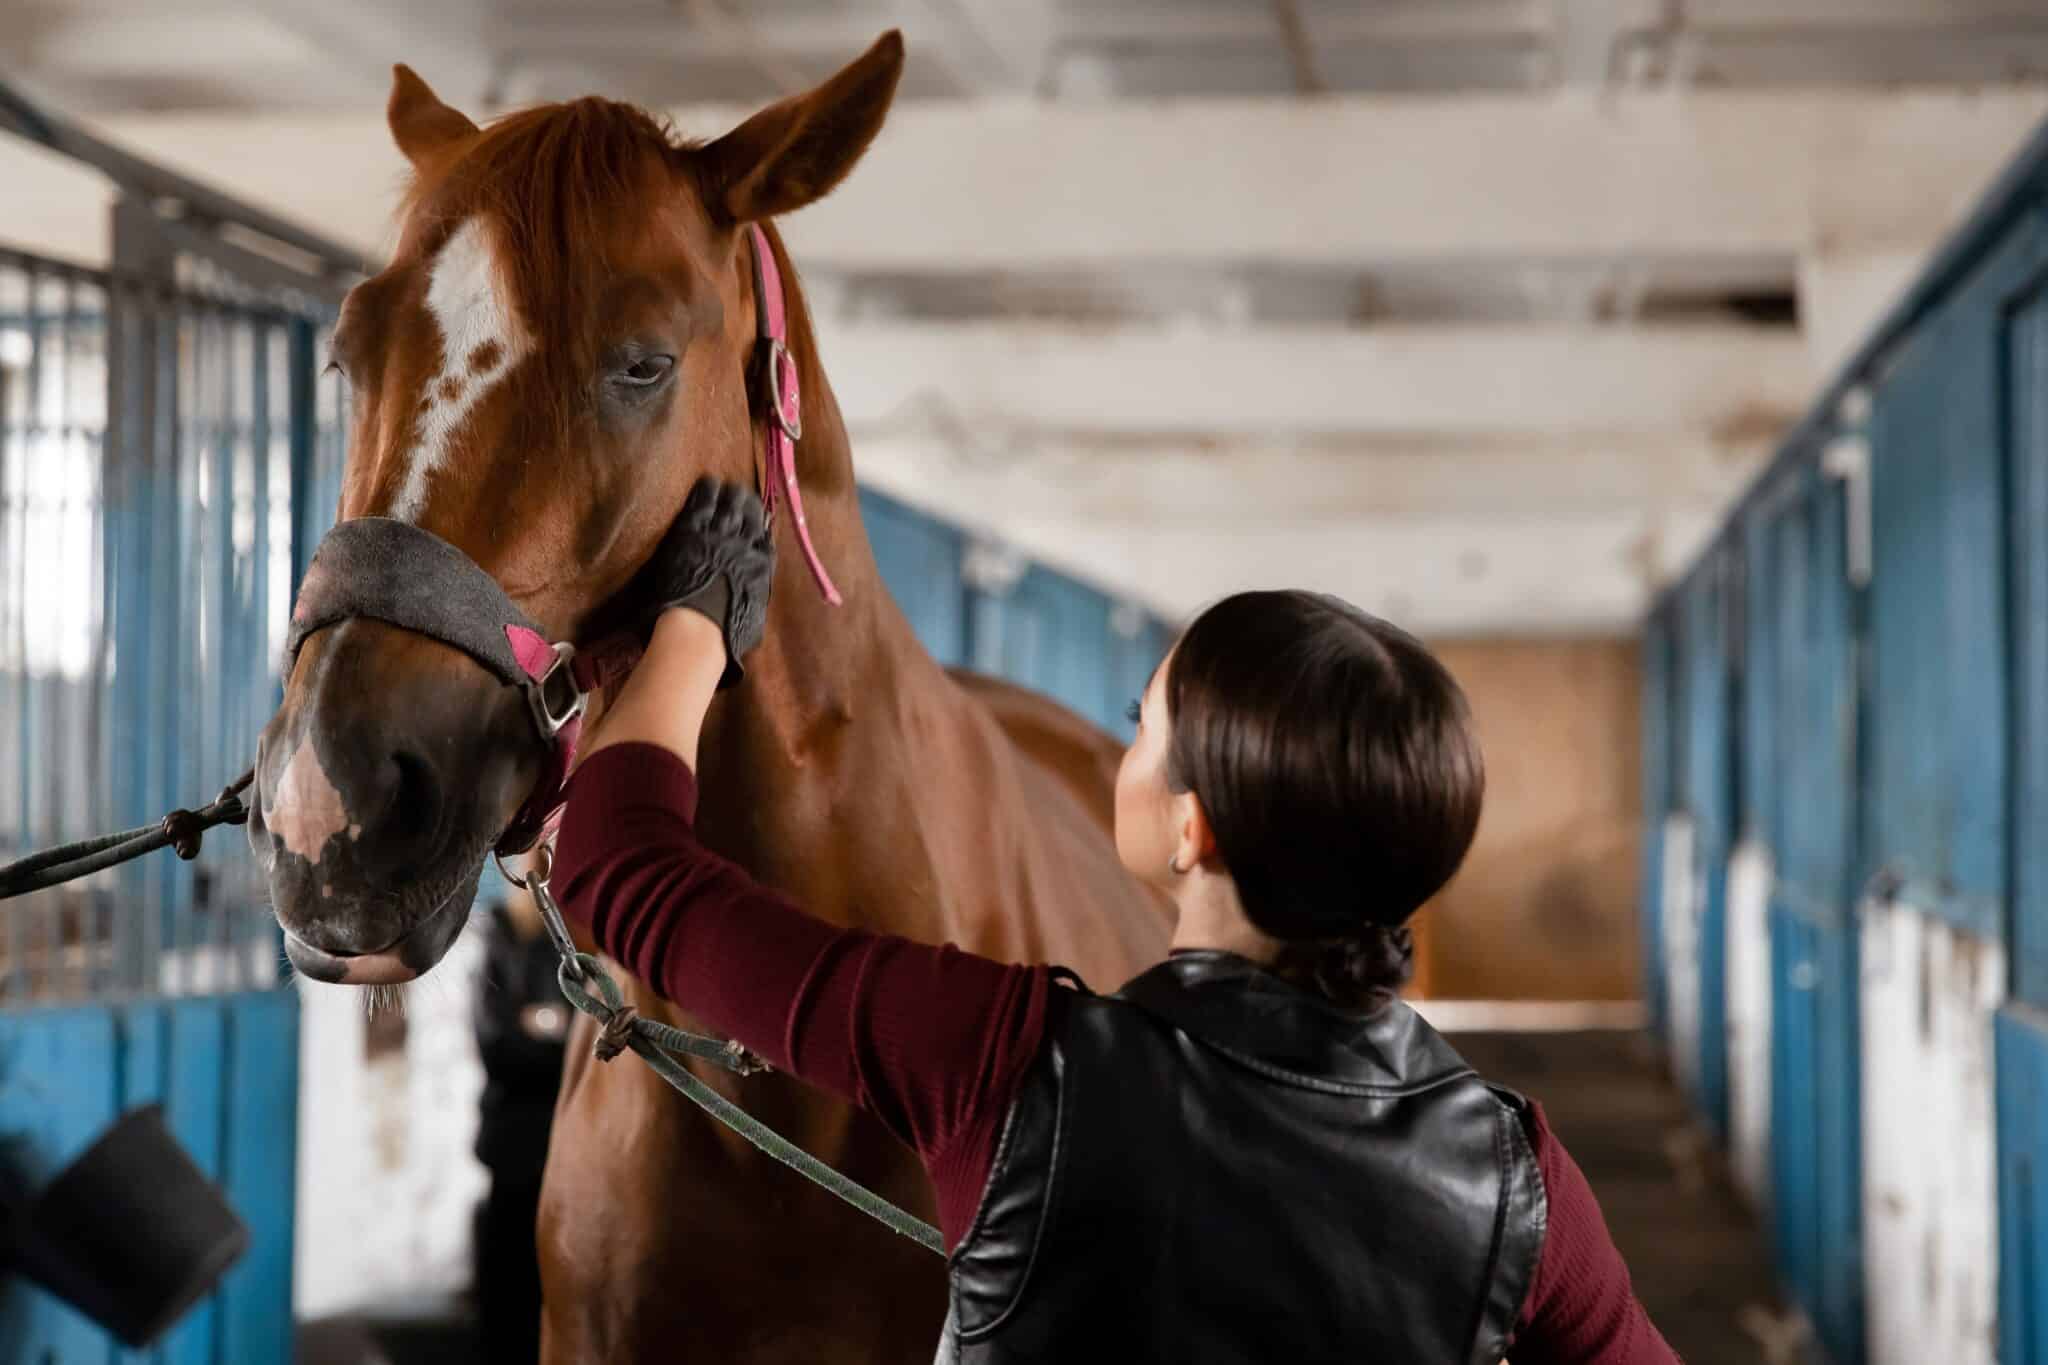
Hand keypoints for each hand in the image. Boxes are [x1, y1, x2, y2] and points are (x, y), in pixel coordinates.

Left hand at [630, 478, 775, 687]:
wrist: (698, 628)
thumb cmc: (724, 634)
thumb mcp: (751, 622)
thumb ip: (754, 605)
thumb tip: (754, 606)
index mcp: (760, 568)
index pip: (764, 540)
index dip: (761, 528)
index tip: (759, 521)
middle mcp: (745, 548)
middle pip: (750, 517)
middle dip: (747, 505)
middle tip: (742, 495)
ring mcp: (719, 537)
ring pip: (729, 506)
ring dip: (729, 494)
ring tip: (727, 485)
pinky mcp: (694, 532)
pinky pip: (703, 503)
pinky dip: (707, 491)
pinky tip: (708, 482)